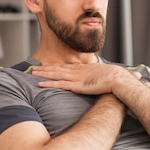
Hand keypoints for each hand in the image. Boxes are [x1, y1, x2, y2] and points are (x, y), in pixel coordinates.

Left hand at [31, 63, 149, 94]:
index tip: (48, 64)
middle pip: (58, 68)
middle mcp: (78, 70)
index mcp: (85, 67)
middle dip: (45, 67)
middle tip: (34, 67)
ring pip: (55, 74)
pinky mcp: (76, 85)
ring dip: (43, 73)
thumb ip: (100, 74)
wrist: (117, 78)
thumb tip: (101, 75)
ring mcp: (76, 77)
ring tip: (33, 73)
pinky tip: (40, 83)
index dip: (56, 65)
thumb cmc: (115, 77)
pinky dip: (48, 83)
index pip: (67, 65)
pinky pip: (59, 84)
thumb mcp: (106, 73)